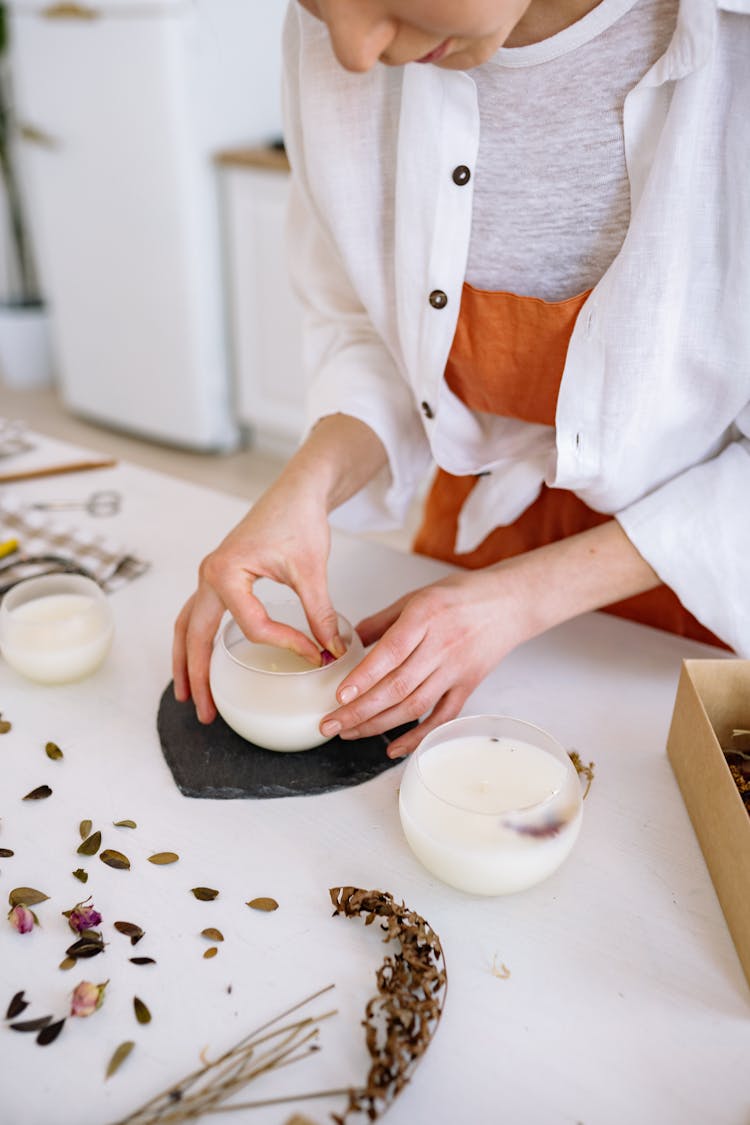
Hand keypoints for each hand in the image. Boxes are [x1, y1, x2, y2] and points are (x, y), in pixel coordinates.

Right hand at [172, 413, 388, 723]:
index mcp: (227, 572)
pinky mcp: (219, 577)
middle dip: (198, 677)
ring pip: (187, 627)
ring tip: (192, 697)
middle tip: (207, 713)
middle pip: (194, 636)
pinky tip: (205, 661)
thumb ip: (320, 613)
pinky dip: (196, 641)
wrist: (296, 490)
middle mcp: (209, 575)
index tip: (315, 654)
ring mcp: (210, 576)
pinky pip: (197, 615)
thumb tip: (332, 650)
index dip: (285, 645)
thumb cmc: (299, 519)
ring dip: (187, 662)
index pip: (253, 627)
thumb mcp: (312, 570)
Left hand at [319, 519, 661, 755]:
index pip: (391, 652)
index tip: (339, 694)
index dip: (364, 676)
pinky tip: (393, 749)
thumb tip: (350, 643)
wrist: (510, 603)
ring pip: (414, 706)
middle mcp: (441, 646)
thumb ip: (382, 621)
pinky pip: (441, 717)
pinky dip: (417, 737)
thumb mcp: (417, 596)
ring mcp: (456, 670)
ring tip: (348, 733)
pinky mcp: (468, 686)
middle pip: (397, 687)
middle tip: (330, 724)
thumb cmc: (461, 596)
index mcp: (425, 616)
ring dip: (378, 725)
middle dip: (359, 711)